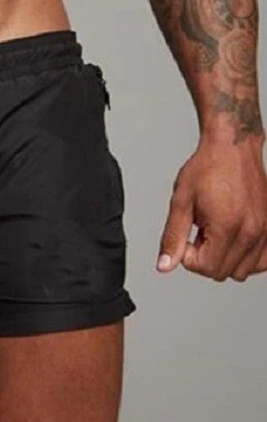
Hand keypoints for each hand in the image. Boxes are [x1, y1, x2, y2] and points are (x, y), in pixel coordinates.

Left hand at [157, 138, 266, 281]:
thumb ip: (172, 237)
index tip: (186, 239)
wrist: (232, 148)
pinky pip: (262, 261)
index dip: (188, 258)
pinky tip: (232, 239)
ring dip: (224, 259)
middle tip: (198, 234)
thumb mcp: (180, 202)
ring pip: (243, 271)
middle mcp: (253, 232)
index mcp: (228, 226)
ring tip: (214, 233)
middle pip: (223, 273)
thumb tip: (164, 266)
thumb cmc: (207, 168)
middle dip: (204, 259)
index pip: (206, 268)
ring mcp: (266, 231)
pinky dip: (246, 258)